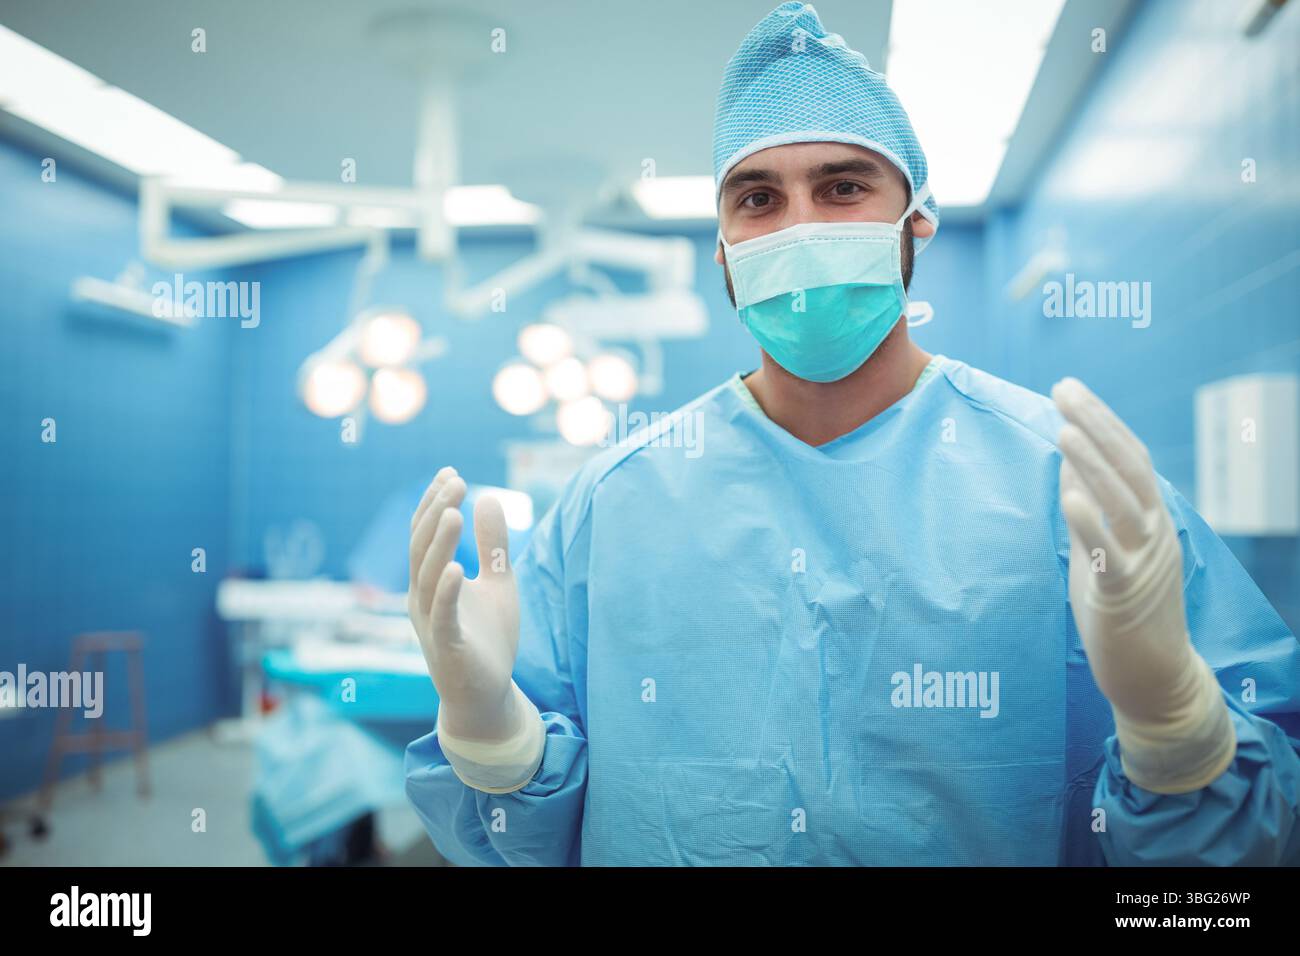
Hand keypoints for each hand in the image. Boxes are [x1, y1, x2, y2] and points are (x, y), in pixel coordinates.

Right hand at [408, 467, 522, 742]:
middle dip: (435, 512)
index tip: (451, 472)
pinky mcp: (446, 646)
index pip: (424, 534)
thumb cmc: (488, 638)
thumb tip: (489, 498)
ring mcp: (431, 622)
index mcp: (430, 581)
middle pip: (421, 548)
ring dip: (439, 543)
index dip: (433, 502)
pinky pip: (442, 615)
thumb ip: (493, 545)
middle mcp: (422, 598)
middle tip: (455, 481)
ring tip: (453, 511)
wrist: (487, 694)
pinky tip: (457, 569)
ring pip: (427, 576)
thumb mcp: (497, 583)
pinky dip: (446, 592)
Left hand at [1053, 377, 1233, 791]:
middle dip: (1096, 426)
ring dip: (1094, 464)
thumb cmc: (1123, 612)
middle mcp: (1155, 534)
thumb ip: (1088, 512)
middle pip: (1130, 469)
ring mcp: (1144, 563)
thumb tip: (1069, 465)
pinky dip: (1091, 523)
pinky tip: (1071, 496)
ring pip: (1124, 503)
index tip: (1070, 389)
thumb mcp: (1101, 552)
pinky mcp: (1125, 595)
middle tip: (1064, 389)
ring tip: (1064, 429)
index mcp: (1151, 520)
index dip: (1102, 421)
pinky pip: (1109, 554)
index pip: (1131, 458)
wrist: (1155, 680)